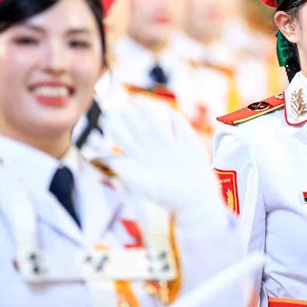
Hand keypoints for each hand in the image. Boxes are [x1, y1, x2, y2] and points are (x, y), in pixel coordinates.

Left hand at [98, 104, 225, 223]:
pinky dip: (176, 120)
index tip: (108, 119)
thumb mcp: (149, 188)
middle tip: (119, 106)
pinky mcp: (189, 145)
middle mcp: (155, 152)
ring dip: (150, 116)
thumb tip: (116, 164)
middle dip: (130, 119)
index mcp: (142, 161)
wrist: (197, 201)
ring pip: (158, 127)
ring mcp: (172, 147)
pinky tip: (170, 113)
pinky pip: (180, 128)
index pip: (126, 142)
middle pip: (139, 131)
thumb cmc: (171, 198)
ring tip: (141, 105)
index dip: (117, 130)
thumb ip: (133, 175)